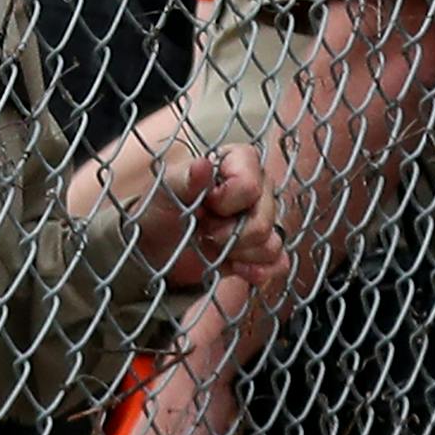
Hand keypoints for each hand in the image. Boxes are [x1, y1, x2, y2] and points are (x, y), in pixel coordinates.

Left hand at [73, 133, 285, 289]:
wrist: (155, 247)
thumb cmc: (159, 210)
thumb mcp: (165, 192)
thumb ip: (185, 179)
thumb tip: (204, 165)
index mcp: (237, 162)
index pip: (251, 184)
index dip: (227, 202)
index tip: (205, 206)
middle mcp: (258, 188)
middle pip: (264, 219)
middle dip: (229, 234)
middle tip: (204, 230)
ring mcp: (263, 219)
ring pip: (271, 244)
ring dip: (238, 252)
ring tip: (213, 245)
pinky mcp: (264, 250)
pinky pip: (279, 263)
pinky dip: (256, 271)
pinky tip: (234, 268)